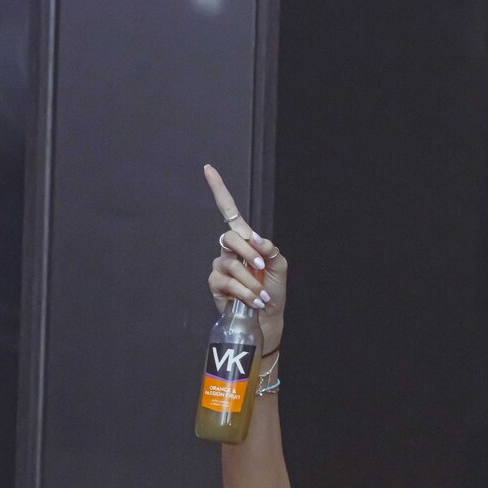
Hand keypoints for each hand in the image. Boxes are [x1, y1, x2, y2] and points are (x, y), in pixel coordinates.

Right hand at [204, 165, 288, 353]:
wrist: (268, 318)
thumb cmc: (273, 291)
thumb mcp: (279, 266)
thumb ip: (270, 250)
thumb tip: (256, 240)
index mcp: (246, 242)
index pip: (229, 212)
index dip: (219, 191)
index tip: (208, 169)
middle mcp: (230, 251)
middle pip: (231, 237)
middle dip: (249, 252)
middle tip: (262, 268)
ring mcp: (221, 266)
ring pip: (231, 263)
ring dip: (251, 282)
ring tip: (261, 296)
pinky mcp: (215, 284)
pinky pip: (227, 281)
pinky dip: (244, 292)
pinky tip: (253, 301)